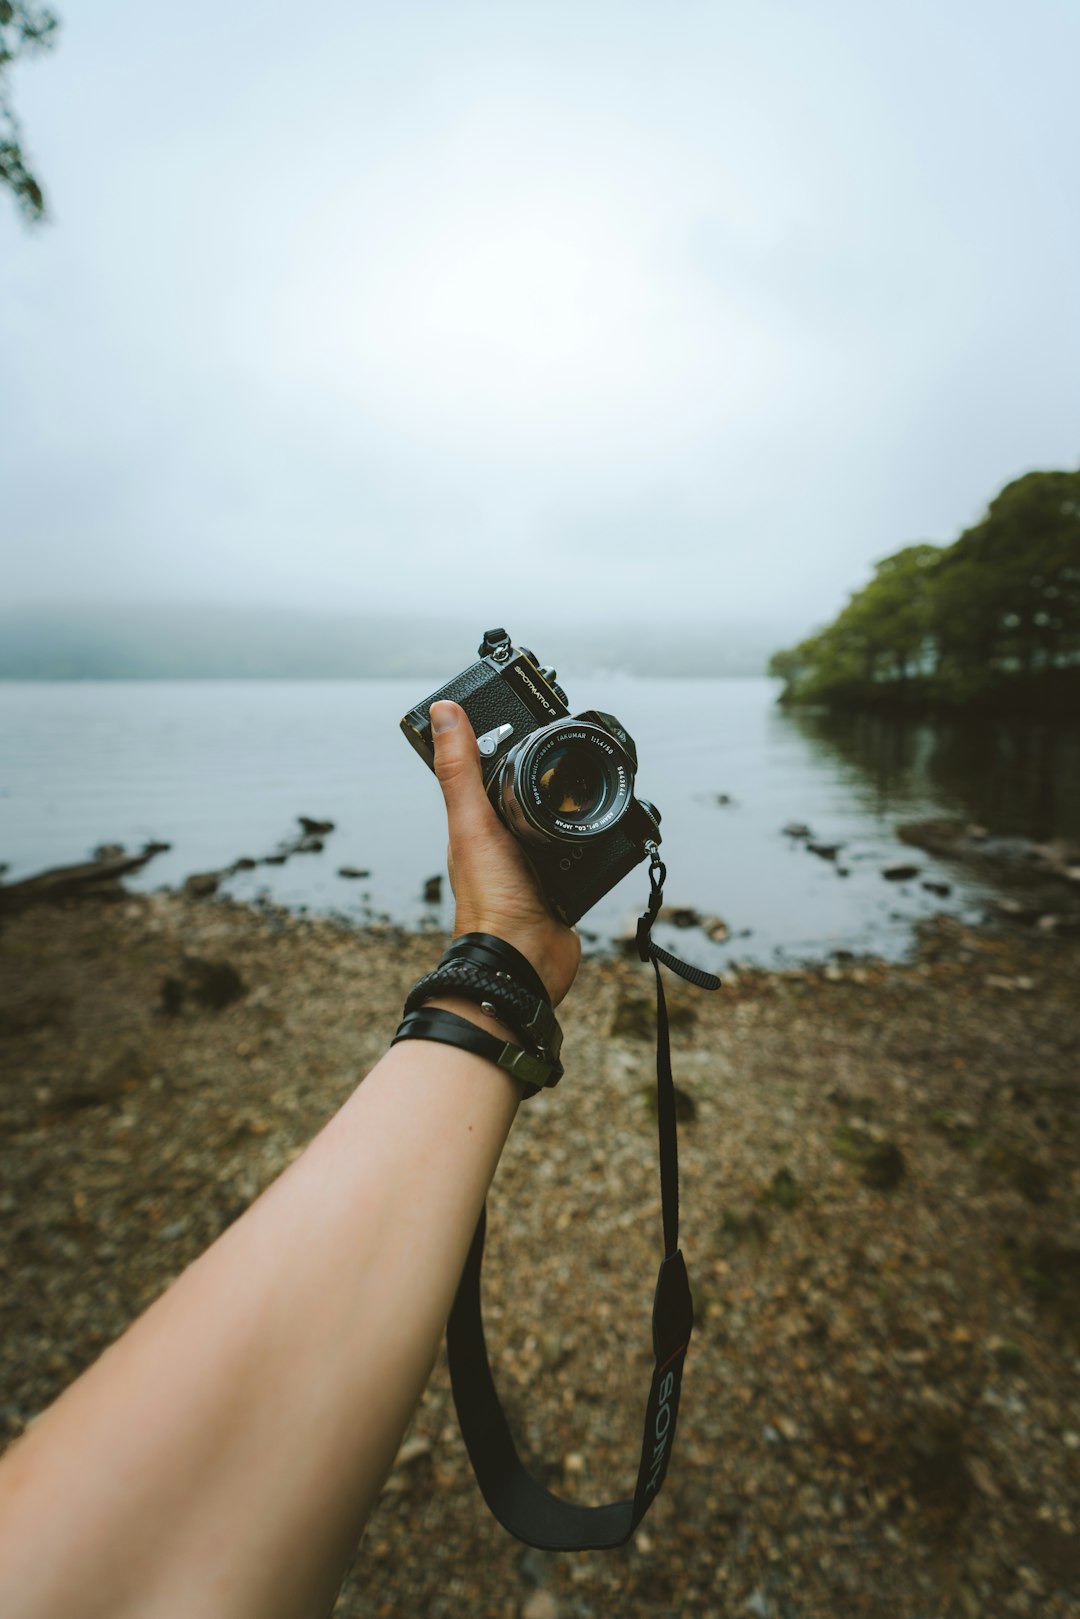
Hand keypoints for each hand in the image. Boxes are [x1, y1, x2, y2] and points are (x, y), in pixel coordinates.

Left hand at [430, 701, 580, 1006]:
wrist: (526, 960)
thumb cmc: (491, 898)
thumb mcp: (473, 822)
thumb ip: (461, 769)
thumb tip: (442, 712)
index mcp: (477, 824)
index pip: (487, 771)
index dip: (501, 743)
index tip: (522, 714)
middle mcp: (505, 841)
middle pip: (529, 793)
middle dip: (548, 773)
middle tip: (568, 746)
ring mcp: (537, 863)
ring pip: (560, 820)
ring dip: (575, 806)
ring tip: (592, 782)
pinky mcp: (567, 883)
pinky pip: (585, 850)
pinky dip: (597, 837)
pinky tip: (609, 826)